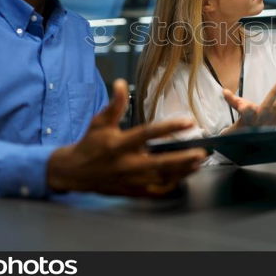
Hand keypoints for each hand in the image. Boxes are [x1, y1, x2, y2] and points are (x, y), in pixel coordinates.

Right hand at [47, 79, 206, 196]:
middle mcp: (126, 164)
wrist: (74, 172)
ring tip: (199, 162)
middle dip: (182, 159)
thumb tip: (121, 83)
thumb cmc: (91, 143)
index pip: (147, 134)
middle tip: (201, 152)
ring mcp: (130, 181)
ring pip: (161, 178)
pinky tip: (185, 176)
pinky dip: (172, 185)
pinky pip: (156, 191)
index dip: (168, 128)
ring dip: (182, 171)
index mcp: (119, 144)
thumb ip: (115, 104)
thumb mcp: (99, 121)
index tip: (188, 122)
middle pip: (158, 163)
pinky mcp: (132, 192)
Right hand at [222, 80, 275, 131]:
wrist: (253, 139)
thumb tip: (225, 91)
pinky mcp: (275, 123)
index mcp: (248, 120)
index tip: (247, 106)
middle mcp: (259, 122)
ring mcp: (268, 123)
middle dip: (273, 94)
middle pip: (266, 107)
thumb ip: (232, 101)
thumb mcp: (237, 112)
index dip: (246, 110)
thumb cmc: (244, 123)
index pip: (246, 114)